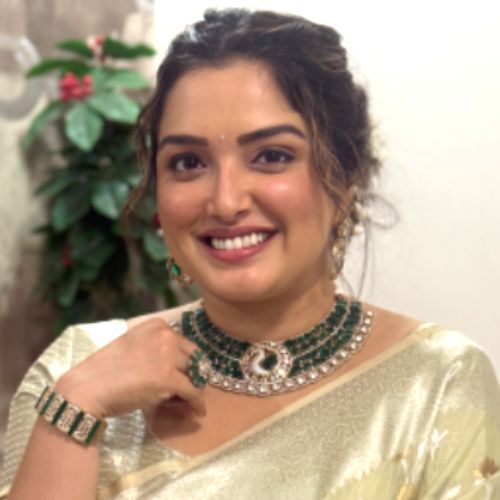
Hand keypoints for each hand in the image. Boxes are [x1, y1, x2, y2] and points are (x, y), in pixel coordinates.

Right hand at [55, 318, 205, 417]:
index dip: (187, 362)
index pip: (185, 343)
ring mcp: (168, 356)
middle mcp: (166, 336)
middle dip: (194, 375)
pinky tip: (198, 411)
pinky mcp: (169, 379)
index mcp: (157, 325)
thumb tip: (176, 363)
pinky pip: (194, 392)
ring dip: (194, 390)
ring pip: (196, 375)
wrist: (88, 388)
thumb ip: (155, 348)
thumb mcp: (133, 345)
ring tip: (190, 402)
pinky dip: (198, 403)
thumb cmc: (105, 369)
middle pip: (194, 358)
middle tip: (189, 390)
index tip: (186, 374)